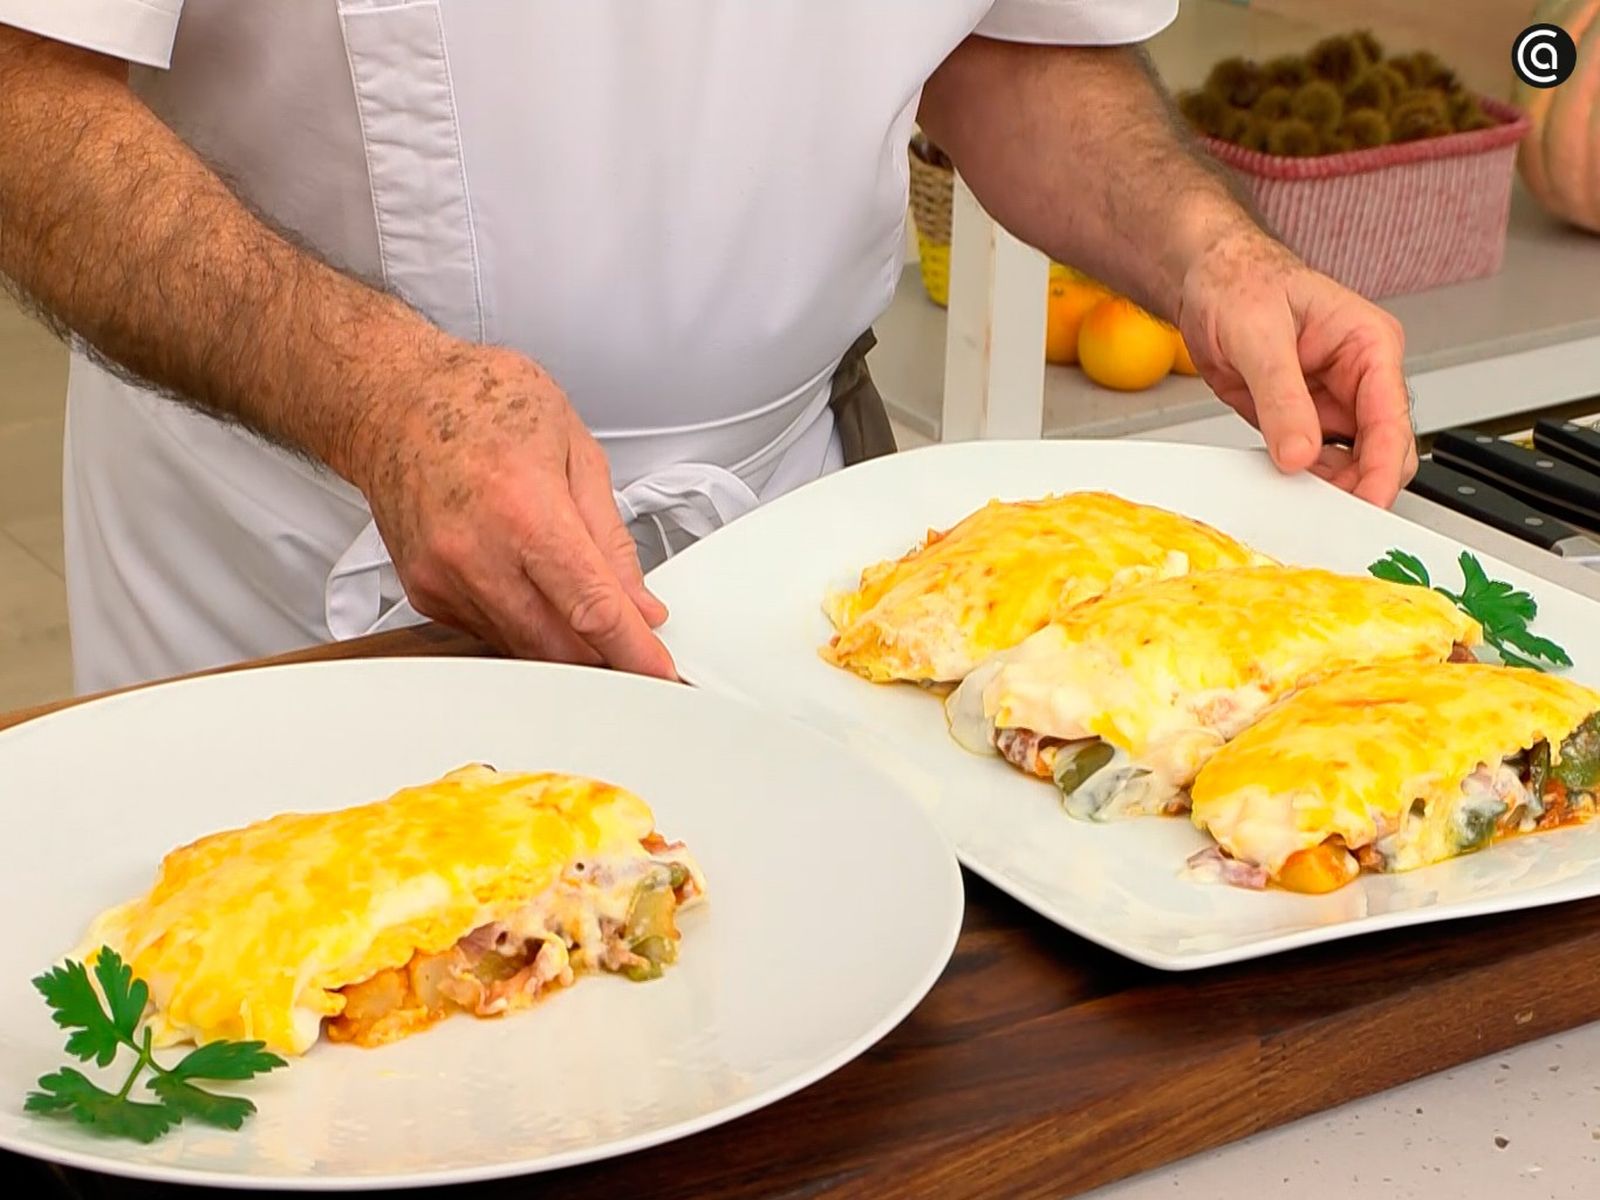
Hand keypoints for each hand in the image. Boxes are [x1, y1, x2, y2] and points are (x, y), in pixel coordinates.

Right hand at [347, 341, 675, 677]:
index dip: (634, 652)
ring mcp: (444, 578)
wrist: (393, 398)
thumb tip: (639, 601)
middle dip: (604, 656)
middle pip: (557, 646)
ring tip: (576, 595)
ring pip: (523, 648)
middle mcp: (477, 553)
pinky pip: (488, 632)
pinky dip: (522, 623)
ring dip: (562, 641)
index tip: (659, 672)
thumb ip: (611, 537)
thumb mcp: (575, 449)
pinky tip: (527, 582)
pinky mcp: (425, 593)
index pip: (591, 607)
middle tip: (631, 641)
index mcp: (524, 509)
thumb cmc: (478, 402)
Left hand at [1175, 230, 1416, 506]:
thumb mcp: (1258, 335)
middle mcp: (1359, 377)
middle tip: (1328, 518)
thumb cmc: (1240, 282)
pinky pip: (1314, 463)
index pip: (1391, 420)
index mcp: (1370, 346)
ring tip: (1301, 508)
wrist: (1204, 280)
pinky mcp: (1301, 419)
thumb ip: (1282, 397)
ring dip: (1330, 489)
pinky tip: (1285, 491)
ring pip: (1351, 464)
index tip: (1365, 505)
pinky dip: (1303, 482)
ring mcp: (1332, 402)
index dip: (1381, 469)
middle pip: (1382, 450)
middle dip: (1361, 486)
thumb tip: (1299, 452)